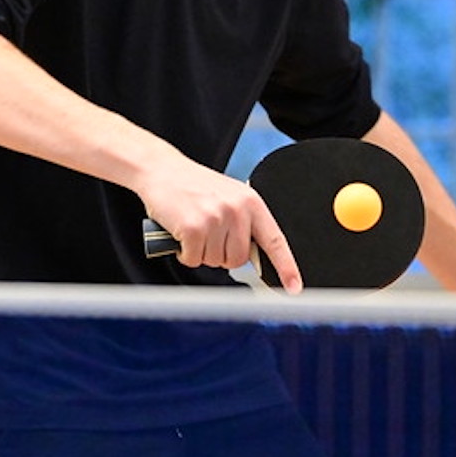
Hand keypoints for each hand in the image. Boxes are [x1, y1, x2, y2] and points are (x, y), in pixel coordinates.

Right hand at [141, 163, 303, 291]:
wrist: (161, 169)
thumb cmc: (193, 185)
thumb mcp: (228, 196)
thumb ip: (244, 222)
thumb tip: (255, 256)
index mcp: (250, 202)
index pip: (275, 240)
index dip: (286, 267)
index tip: (294, 287)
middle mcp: (236, 209)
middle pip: (238, 259)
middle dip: (220, 254)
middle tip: (207, 234)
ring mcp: (215, 218)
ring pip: (214, 261)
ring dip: (201, 252)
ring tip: (192, 228)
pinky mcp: (194, 228)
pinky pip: (194, 259)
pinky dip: (184, 253)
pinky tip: (180, 233)